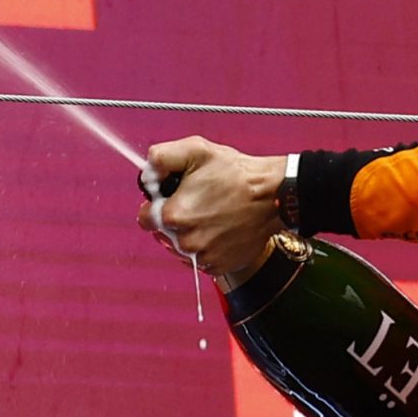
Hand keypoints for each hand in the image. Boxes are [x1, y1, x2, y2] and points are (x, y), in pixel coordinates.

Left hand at [138, 137, 286, 276]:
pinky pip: (200, 260)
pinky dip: (205, 247)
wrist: (273, 195)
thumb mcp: (195, 150)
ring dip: (188, 234)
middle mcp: (186, 241)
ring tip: (210, 215)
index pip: (144, 219)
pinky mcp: (219, 266)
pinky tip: (218, 229)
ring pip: (180, 249)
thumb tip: (145, 173)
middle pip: (162, 234)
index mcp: (173, 215)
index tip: (171, 198)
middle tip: (196, 203)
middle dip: (173, 219)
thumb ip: (160, 158)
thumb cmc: (236, 174)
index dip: (155, 205)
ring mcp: (203, 256)